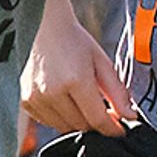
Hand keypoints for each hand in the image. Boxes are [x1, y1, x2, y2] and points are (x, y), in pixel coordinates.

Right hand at [23, 4, 136, 137]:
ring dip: (78, 121)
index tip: (121, 129)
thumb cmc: (73, 40)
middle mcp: (52, 92)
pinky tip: (65, 99)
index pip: (97, 120)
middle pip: (82, 126)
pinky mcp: (26, 101)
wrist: (42, 26)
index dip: (112, 129)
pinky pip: (49, 122)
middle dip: (96, 123)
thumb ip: (117, 92)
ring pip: (65, 128)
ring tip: (82, 100)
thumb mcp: (101, 61)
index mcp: (75, 80)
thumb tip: (130, 116)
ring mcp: (36, 98)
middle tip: (103, 110)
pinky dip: (61, 118)